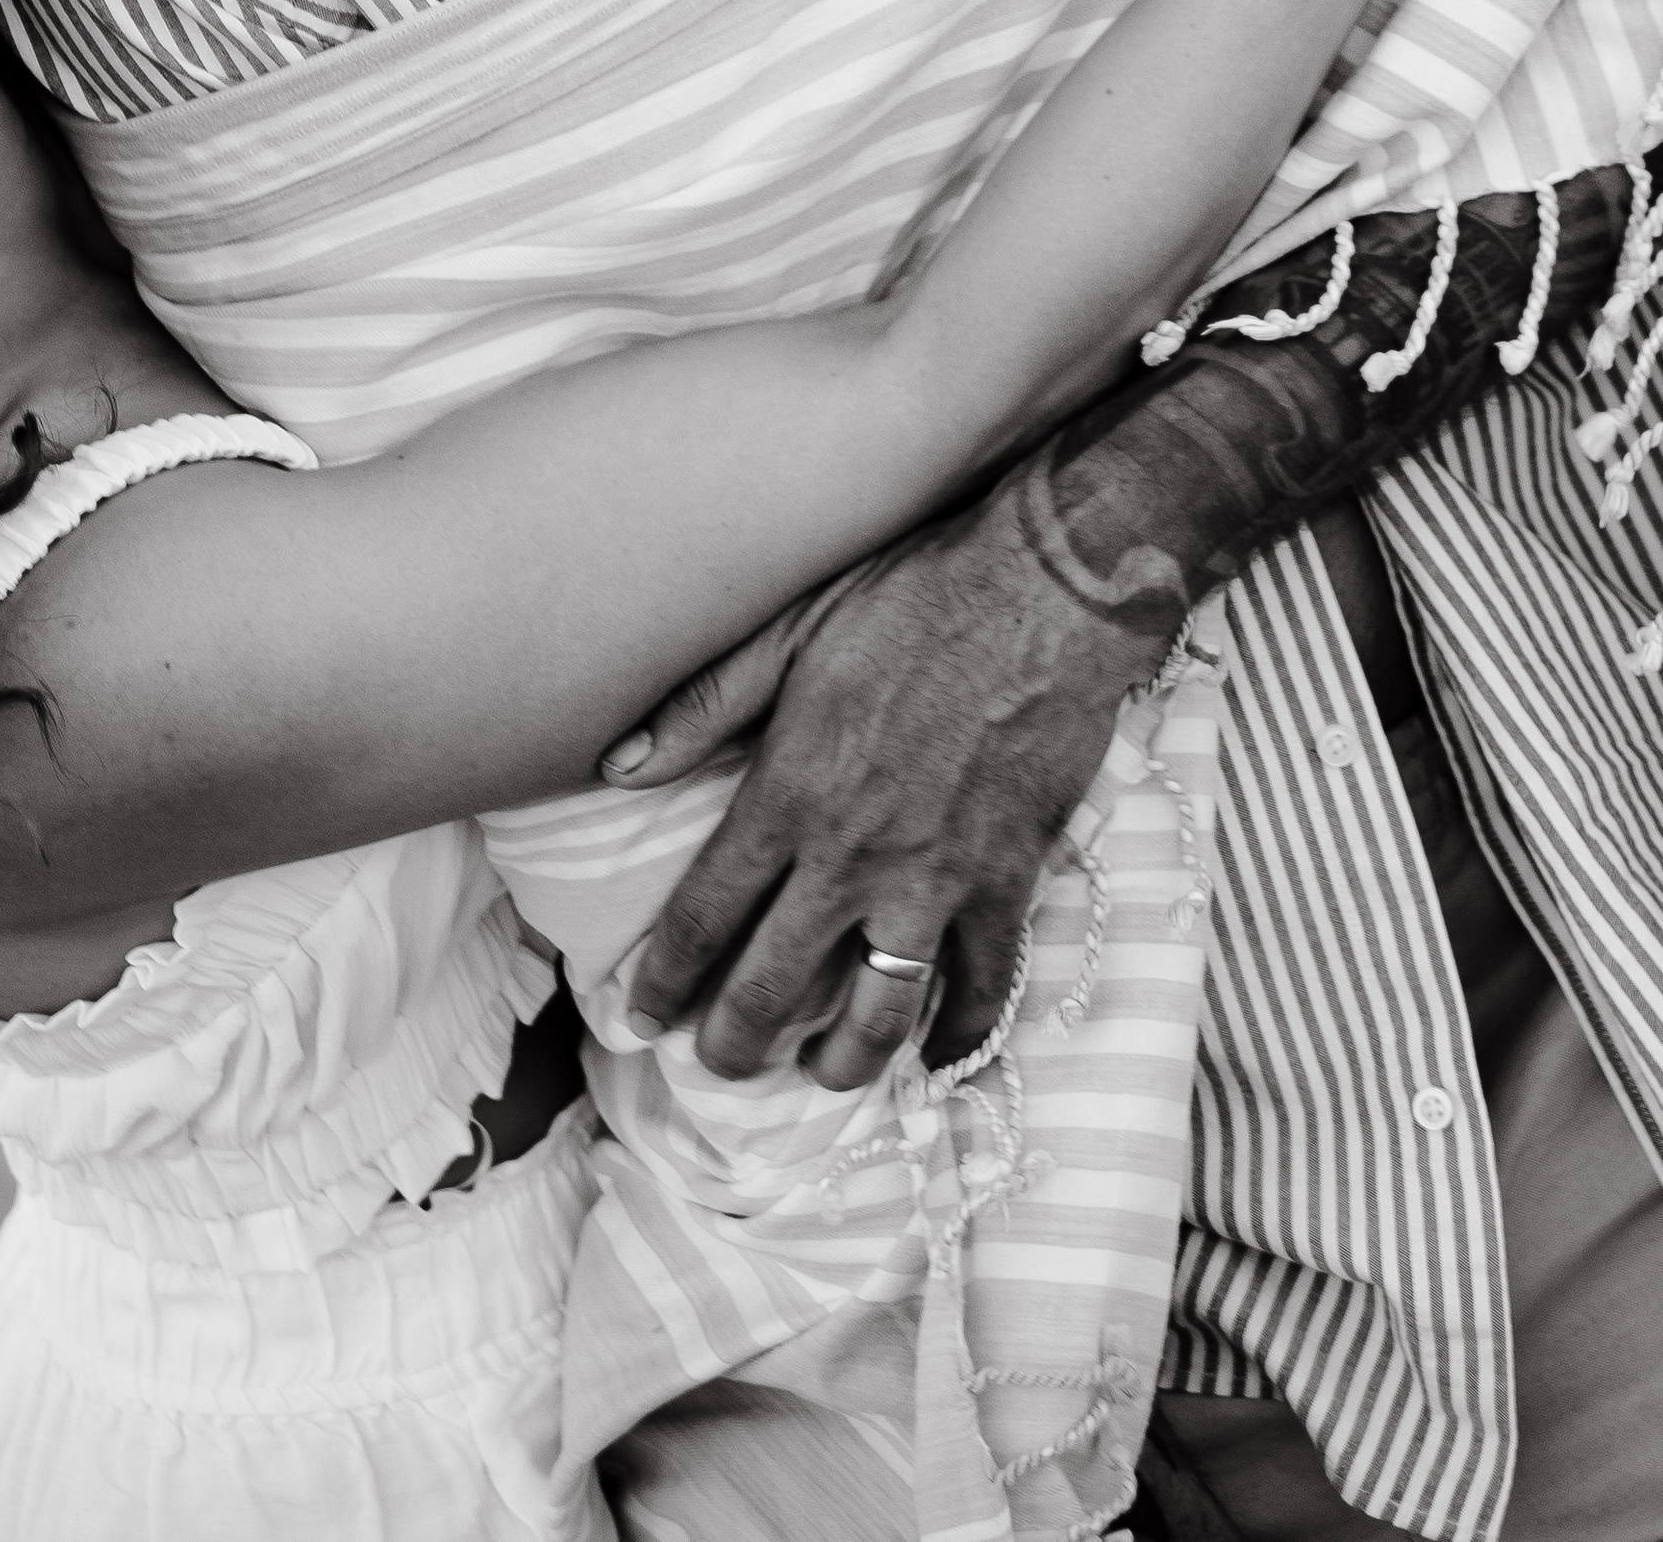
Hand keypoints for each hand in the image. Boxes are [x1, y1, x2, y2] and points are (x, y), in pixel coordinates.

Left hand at [602, 477, 1177, 1090]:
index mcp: (789, 794)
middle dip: (735, 1042)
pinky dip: (961, 1035)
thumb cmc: (912, 600)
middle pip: (775, 983)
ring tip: (819, 1071)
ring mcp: (936, 879)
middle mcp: (853, 855)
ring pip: (879, 1011)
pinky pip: (984, 989)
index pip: (705, 914)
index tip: (642, 1019)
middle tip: (719, 1065)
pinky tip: (938, 1053)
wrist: (1045, 592)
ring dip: (841, 1061)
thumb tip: (617, 766)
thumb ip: (702, 707)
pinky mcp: (1010, 883)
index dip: (665, 978)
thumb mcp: (789, 632)